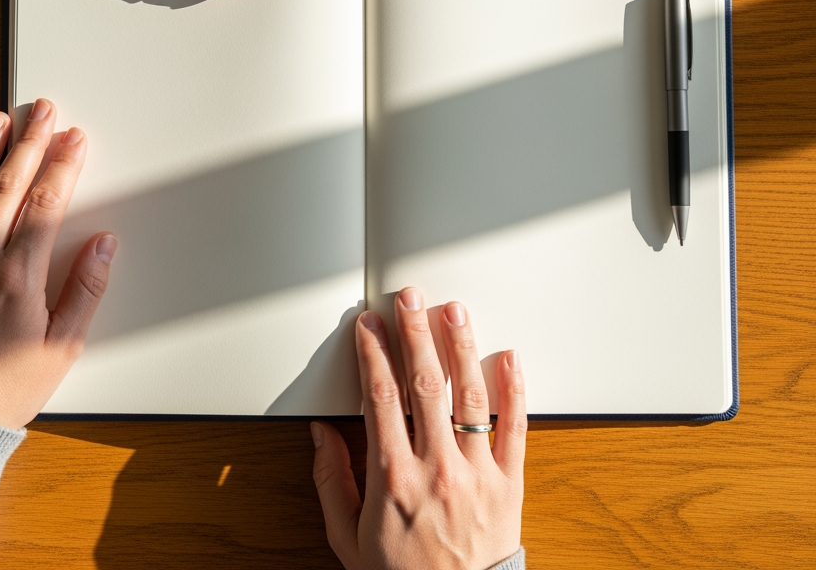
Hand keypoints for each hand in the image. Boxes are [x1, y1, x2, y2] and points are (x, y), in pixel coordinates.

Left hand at [0, 101, 115, 428]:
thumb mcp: (62, 346)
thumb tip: (104, 244)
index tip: (76, 138)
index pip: (45, 204)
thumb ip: (85, 290)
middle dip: (29, 143)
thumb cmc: (6, 388)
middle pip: (7, 187)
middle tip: (43, 110)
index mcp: (17, 277)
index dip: (63, 165)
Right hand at [312, 289, 525, 569]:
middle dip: (415, 333)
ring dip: (460, 347)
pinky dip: (514, 390)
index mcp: (392, 479)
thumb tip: (321, 434)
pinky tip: (509, 356)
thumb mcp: (347, 539)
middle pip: (425, 384)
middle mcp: (436, 469)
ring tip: (454, 310)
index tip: (369, 325)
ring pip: (469, 396)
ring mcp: (476, 475)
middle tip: (410, 298)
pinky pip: (515, 429)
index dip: (373, 354)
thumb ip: (331, 481)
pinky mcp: (509, 485)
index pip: (381, 397)